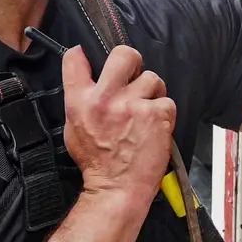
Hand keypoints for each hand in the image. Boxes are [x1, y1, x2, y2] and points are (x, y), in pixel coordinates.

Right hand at [62, 45, 174, 201]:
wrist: (117, 188)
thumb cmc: (97, 162)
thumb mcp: (75, 128)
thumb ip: (81, 101)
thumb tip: (89, 78)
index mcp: (80, 102)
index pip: (74, 60)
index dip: (82, 54)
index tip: (86, 55)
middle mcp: (105, 99)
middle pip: (124, 54)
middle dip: (132, 61)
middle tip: (133, 76)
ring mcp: (132, 105)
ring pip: (152, 78)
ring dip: (152, 92)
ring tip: (145, 112)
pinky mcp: (156, 114)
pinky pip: (167, 101)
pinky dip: (164, 113)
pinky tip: (155, 127)